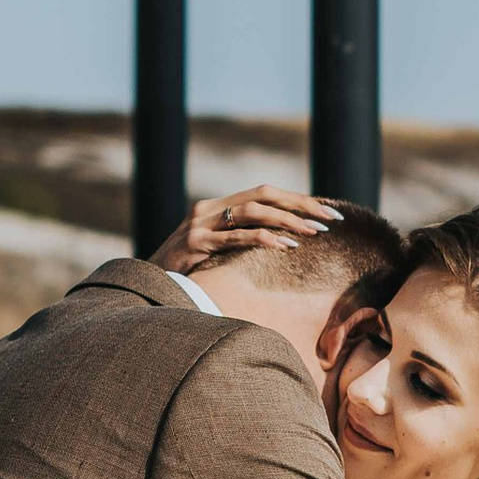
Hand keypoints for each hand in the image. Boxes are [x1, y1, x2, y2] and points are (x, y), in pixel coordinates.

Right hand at [151, 184, 338, 275]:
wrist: (146, 285)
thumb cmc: (184, 273)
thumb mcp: (214, 252)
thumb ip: (238, 240)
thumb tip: (281, 241)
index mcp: (215, 206)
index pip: (264, 193)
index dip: (298, 200)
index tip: (327, 212)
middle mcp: (208, 208)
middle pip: (263, 195)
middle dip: (301, 205)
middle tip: (332, 219)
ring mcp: (200, 224)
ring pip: (253, 211)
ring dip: (288, 221)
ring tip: (315, 233)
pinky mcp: (196, 244)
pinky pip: (237, 238)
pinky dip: (265, 239)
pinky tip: (287, 247)